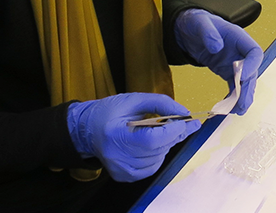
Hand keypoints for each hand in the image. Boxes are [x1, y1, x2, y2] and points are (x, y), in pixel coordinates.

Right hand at [67, 92, 200, 181]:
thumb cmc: (109, 111)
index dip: (172, 131)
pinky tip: (152, 142)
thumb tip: (183, 112)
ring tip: (163, 130)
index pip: (151, 139)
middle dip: (175, 135)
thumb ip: (159, 103)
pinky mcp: (124, 176)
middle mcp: (117, 157)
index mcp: (115, 134)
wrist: (87, 129)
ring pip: (158, 159)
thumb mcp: (133, 99)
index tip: (187, 121)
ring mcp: (120, 170)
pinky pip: (151, 167)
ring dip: (166, 144)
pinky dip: (158, 154)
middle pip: (157, 150)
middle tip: (184, 123)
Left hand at [174, 8, 263, 114]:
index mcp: (238, 37)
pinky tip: (230, 107)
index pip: (254, 51)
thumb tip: (216, 47)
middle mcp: (239, 51)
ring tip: (238, 110)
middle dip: (248, 88)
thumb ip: (208, 33)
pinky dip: (233, 96)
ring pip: (244, 81)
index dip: (252, 65)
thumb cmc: (197, 22)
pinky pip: (234, 85)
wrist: (188, 28)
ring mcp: (234, 62)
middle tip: (242, 103)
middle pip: (251, 71)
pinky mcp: (225, 70)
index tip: (241, 77)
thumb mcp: (200, 23)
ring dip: (243, 96)